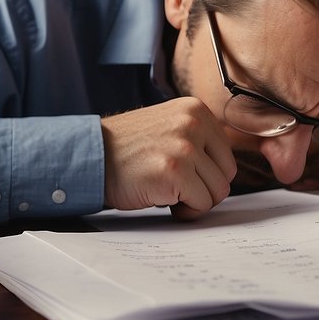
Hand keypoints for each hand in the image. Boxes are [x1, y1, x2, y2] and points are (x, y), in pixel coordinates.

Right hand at [101, 98, 236, 219]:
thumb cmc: (129, 151)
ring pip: (217, 192)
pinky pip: (200, 204)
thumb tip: (228, 172)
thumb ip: (199, 140)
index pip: (226, 156)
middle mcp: (194, 123)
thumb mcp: (170, 128)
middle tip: (175, 188)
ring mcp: (185, 147)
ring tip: (167, 191)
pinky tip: (161, 198)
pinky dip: (183, 210)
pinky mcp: (175, 172)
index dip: (207, 175)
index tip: (183, 175)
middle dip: (204, 190)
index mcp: (197, 110)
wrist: (90, 157)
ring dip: (194, 201)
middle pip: (227, 175)